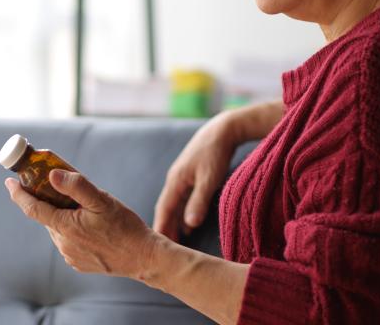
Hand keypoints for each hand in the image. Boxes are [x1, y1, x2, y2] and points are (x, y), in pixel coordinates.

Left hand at [5, 169, 158, 279]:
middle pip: (48, 216)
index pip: (32, 208)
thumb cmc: (124, 227)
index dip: (18, 194)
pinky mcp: (78, 263)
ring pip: (59, 228)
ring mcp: (70, 255)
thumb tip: (52, 174)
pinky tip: (91, 226)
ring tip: (85, 208)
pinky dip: (72, 230)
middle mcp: (63, 244)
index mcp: (65, 227)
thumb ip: (77, 186)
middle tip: (62, 186)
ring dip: (63, 216)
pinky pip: (69, 241)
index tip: (10, 182)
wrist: (143, 258)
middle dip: (49, 201)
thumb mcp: (102, 200)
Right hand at [153, 111, 237, 242]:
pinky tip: (188, 223)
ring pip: (174, 204)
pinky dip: (182, 213)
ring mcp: (182, 176)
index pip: (163, 210)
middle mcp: (175, 179)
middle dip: (165, 228)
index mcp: (175, 181)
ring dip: (173, 222)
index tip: (156, 247)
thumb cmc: (216, 153)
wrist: (223, 129)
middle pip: (166, 208)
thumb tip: (189, 225)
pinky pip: (182, 199)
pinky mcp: (191, 174)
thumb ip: (199, 202)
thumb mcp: (209, 179)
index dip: (160, 228)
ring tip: (174, 241)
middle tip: (163, 250)